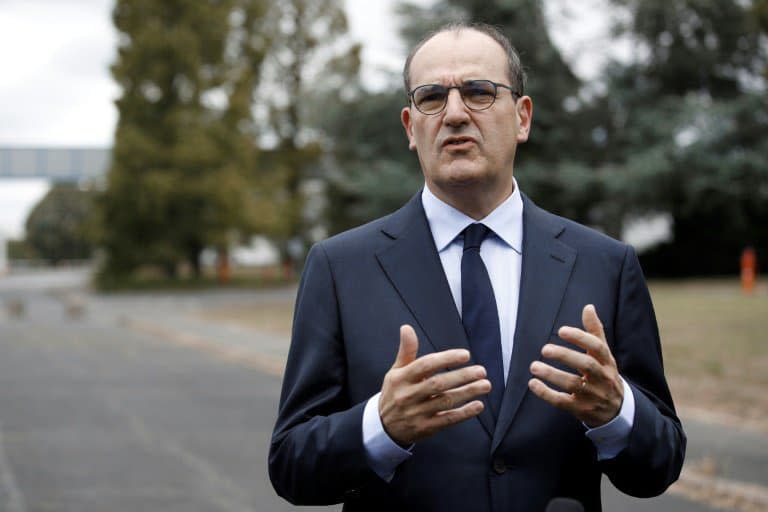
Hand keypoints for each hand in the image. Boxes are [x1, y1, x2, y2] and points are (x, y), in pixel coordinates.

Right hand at [379, 325, 490, 445]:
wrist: (383, 426)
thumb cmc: (395, 392)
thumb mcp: (396, 371)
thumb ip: (406, 350)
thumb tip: (406, 328)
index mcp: (401, 378)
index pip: (425, 365)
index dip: (446, 359)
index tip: (465, 355)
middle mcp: (407, 395)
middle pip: (438, 384)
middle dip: (462, 376)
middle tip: (481, 371)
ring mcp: (416, 413)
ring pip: (445, 401)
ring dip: (467, 393)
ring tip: (485, 385)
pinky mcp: (425, 428)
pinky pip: (447, 420)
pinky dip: (464, 413)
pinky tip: (478, 406)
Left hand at [528, 304, 623, 426]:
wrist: (617, 411)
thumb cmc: (605, 375)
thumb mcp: (604, 355)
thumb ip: (595, 331)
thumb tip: (588, 307)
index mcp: (607, 362)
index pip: (597, 347)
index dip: (580, 338)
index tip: (561, 330)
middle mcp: (602, 378)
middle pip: (586, 365)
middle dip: (565, 356)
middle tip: (545, 349)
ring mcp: (592, 395)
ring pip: (572, 384)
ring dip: (552, 375)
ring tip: (534, 366)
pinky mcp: (581, 410)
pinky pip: (563, 402)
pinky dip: (547, 394)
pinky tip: (533, 384)